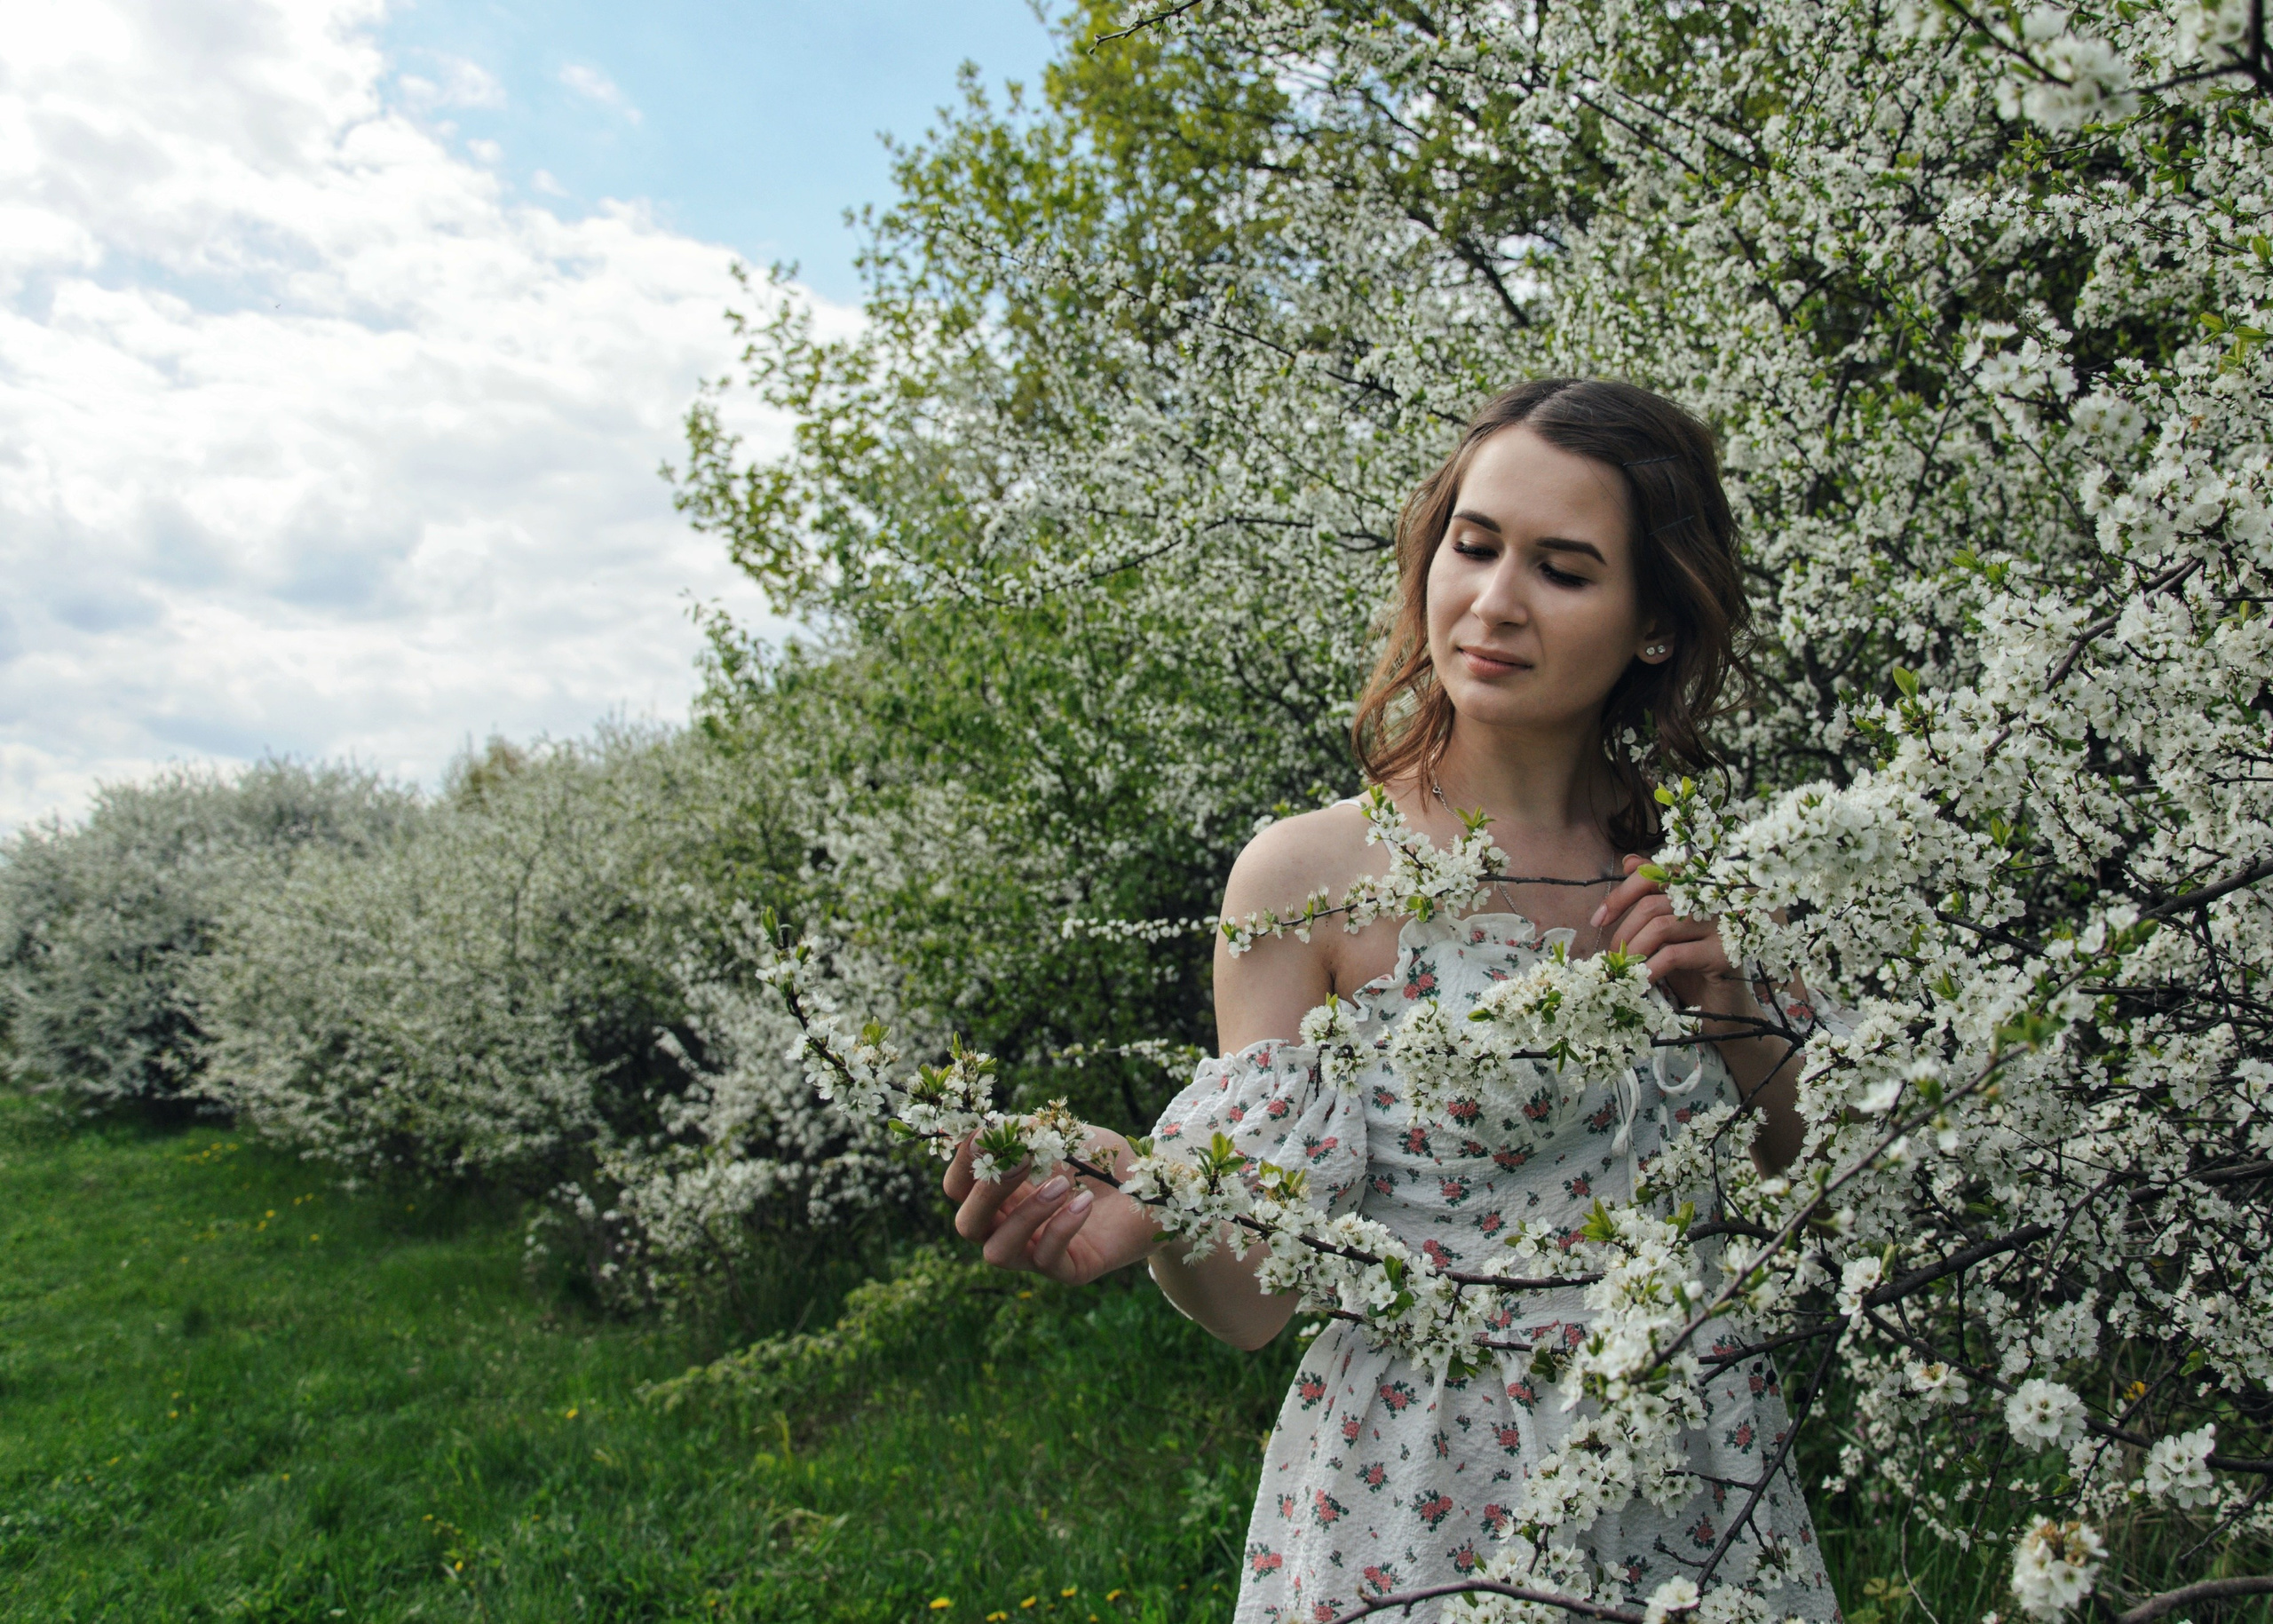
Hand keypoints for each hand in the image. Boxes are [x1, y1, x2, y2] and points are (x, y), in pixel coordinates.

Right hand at [943, 1126, 1160, 1285]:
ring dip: (1024, 1215)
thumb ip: (1028, 1131)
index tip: (985, 1135)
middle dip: (987, 1192)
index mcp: (1002, 1192)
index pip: (958, 1187)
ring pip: (997, 1251)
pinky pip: (1047, 1259)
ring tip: (1060, 1184)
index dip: (963, 1163)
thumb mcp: (1065, 1135)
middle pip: (967, 1224)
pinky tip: (1084, 1202)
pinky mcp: (1067, 1270)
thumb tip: (993, 1127)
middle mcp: (1010, 1225)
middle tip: (1021, 1161)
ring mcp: (1035, 1252)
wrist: (1154, 1187)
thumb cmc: (1103, 1160)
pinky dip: (1061, 1227)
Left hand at [1590, 854, 1757, 1019]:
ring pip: (1659, 928)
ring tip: (1624, 969)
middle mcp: (1710, 899)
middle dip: (1623, 932)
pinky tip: (1641, 981)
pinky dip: (1649, 968)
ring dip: (1633, 951)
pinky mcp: (1722, 953)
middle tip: (1611, 956)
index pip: (1651, 875)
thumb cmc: (1691, 960)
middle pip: (1651, 905)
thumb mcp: (1667, 928)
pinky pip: (1673, 955)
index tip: (1598, 920)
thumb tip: (1629, 861)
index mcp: (1694, 886)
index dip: (1620, 896)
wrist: (1723, 999)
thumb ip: (1651, 895)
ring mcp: (1720, 925)